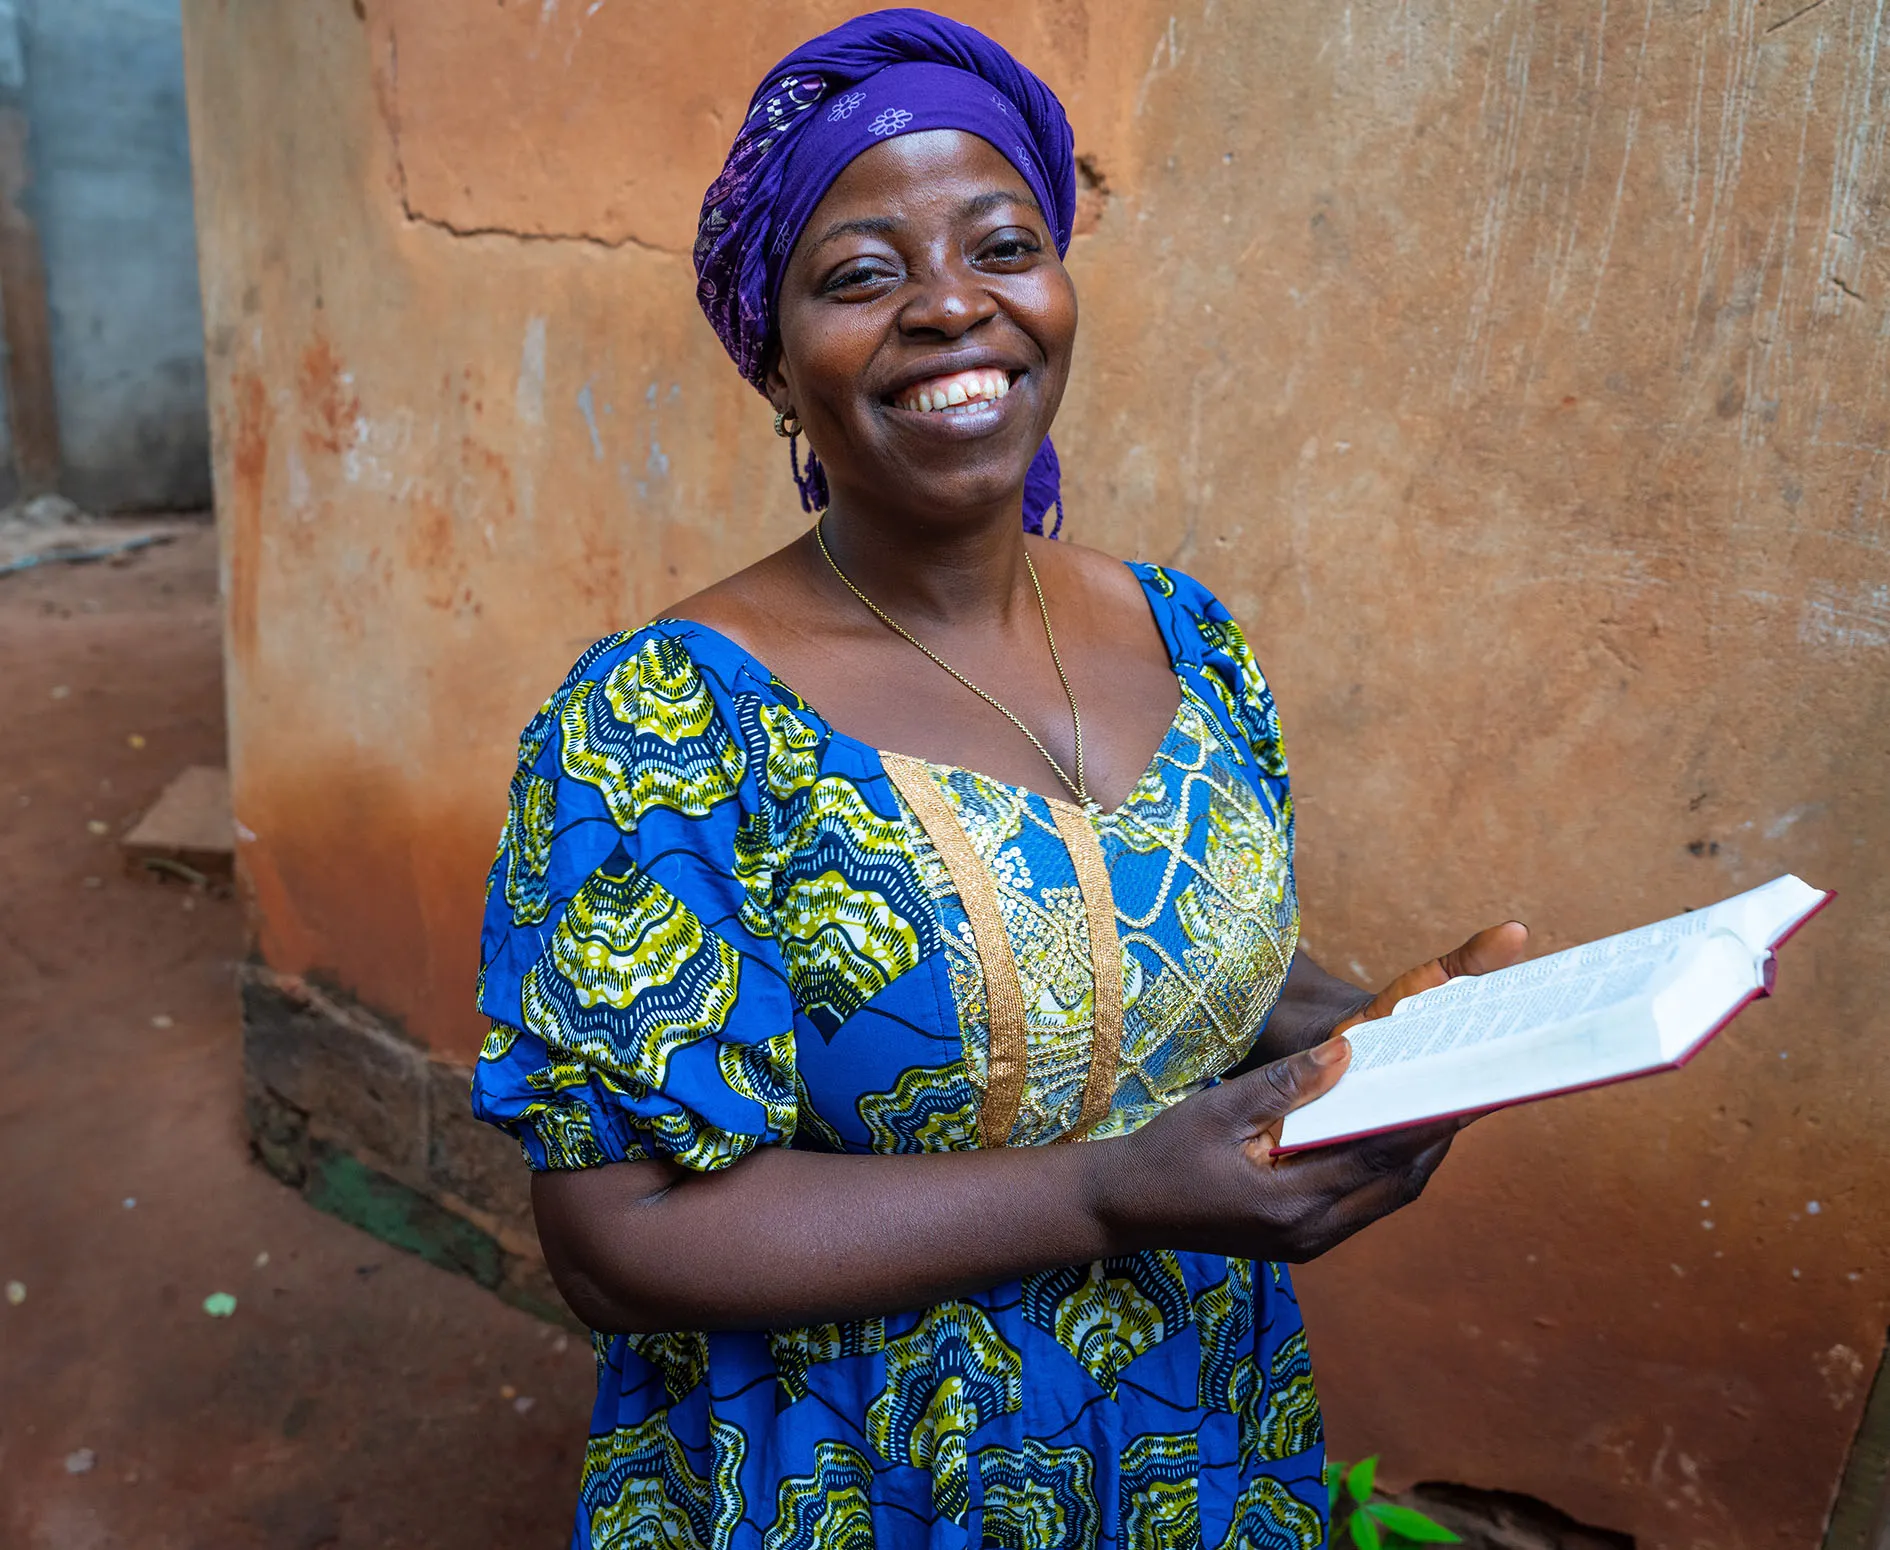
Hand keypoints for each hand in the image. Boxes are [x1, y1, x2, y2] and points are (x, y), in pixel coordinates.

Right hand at [1097, 922, 1529, 1262]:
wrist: (1127, 1209)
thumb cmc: (1166, 1153)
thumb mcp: (1218, 1109)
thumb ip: (1286, 1085)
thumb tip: (1349, 1051)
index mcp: (1291, 1202)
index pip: (1379, 1154)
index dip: (1428, 1118)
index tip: (1465, 1082)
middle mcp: (1312, 1232)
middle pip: (1399, 1182)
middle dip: (1439, 1136)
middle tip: (1473, 1087)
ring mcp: (1311, 1243)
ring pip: (1390, 1196)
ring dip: (1420, 1153)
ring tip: (1447, 1104)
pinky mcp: (1306, 1241)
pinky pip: (1368, 1203)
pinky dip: (1391, 1168)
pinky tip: (1398, 1133)